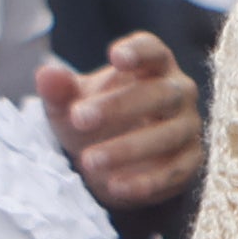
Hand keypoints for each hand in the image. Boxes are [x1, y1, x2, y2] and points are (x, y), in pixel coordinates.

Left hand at [42, 31, 202, 209]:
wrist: (111, 160)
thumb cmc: (94, 119)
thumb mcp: (70, 104)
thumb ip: (60, 90)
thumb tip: (46, 75)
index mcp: (153, 66)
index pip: (153, 50)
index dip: (138, 51)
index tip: (115, 57)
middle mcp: (178, 91)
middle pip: (161, 93)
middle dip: (119, 106)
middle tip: (79, 119)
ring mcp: (188, 127)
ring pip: (169, 134)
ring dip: (128, 148)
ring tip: (89, 161)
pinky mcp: (190, 161)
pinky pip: (174, 171)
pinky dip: (145, 182)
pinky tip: (114, 187)